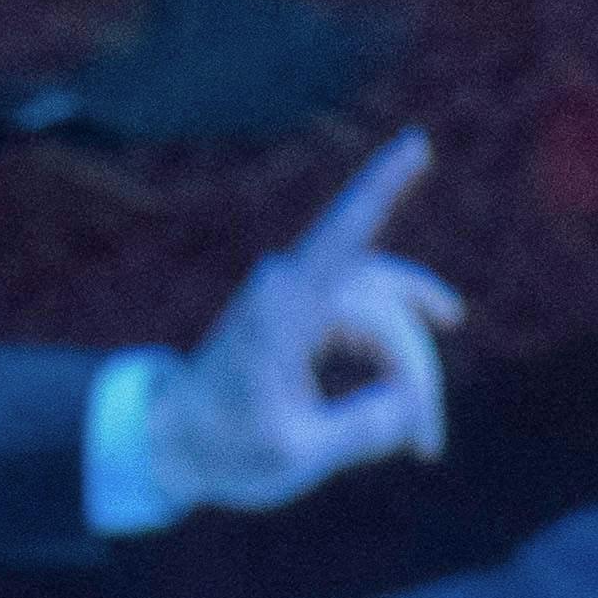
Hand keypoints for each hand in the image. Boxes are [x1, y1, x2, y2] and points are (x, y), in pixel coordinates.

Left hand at [146, 129, 465, 512]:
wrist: (171, 443)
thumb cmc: (221, 448)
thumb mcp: (294, 454)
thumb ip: (360, 428)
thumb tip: (413, 402)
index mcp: (279, 313)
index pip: (340, 239)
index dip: (380, 190)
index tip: (415, 143)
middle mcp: (289, 288)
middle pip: (383, 306)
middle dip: (414, 372)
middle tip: (426, 444)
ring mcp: (299, 293)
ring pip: (384, 310)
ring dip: (410, 361)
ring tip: (425, 431)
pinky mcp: (308, 308)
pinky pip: (370, 317)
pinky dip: (392, 356)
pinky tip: (411, 393)